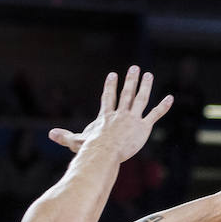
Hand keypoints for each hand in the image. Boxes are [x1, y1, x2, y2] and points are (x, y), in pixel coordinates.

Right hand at [49, 66, 172, 163]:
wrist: (103, 152)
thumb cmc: (89, 150)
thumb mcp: (76, 142)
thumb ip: (65, 137)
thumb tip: (50, 134)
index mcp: (106, 117)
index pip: (108, 98)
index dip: (110, 86)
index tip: (112, 75)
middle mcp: (120, 114)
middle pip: (126, 94)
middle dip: (130, 80)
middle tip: (134, 68)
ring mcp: (132, 119)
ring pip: (140, 99)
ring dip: (145, 86)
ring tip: (148, 75)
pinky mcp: (143, 127)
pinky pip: (154, 115)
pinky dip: (163, 106)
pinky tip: (170, 98)